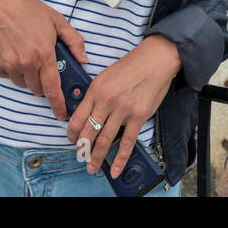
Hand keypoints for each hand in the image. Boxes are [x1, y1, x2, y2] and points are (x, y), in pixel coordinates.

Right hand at [0, 0, 87, 118]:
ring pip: (23, 83)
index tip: (61, 114)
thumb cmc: (28, 11)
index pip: (53, 88)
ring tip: (26, 53)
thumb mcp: (57, 21)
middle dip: (42, 81)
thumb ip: (74, 41)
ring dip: (27, 76)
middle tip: (41, 63)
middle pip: (38, 89)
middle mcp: (26, 64)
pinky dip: (12, 70)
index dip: (59, 105)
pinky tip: (13, 52)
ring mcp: (10, 66)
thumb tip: (83, 59)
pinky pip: (8, 76)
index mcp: (44, 55)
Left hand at [66, 34, 181, 177]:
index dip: (72, 133)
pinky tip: (115, 168)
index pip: (77, 117)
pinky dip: (120, 158)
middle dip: (82, 149)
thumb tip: (89, 113)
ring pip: (105, 140)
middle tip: (80, 157)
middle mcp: (106, 101)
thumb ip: (96, 94)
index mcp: (96, 90)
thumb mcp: (106, 75)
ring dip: (96, 157)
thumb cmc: (132, 65)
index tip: (72, 139)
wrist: (155, 60)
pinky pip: (127, 142)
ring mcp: (122, 110)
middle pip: (88, 132)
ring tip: (92, 167)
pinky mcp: (138, 116)